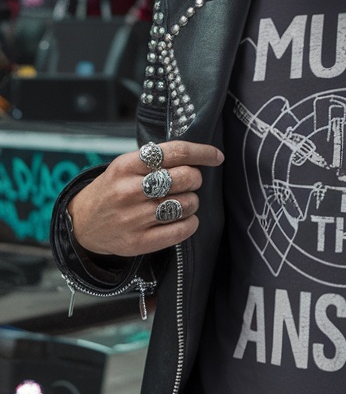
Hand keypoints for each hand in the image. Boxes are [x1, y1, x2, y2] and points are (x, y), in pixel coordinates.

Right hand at [67, 142, 223, 256]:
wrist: (81, 223)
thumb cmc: (112, 190)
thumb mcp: (124, 166)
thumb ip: (156, 160)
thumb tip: (198, 157)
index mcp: (126, 165)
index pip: (175, 152)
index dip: (202, 152)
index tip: (216, 156)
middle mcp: (129, 190)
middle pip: (185, 178)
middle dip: (195, 179)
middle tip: (189, 182)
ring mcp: (133, 217)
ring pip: (186, 204)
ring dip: (193, 202)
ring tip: (183, 202)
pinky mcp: (138, 241)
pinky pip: (181, 230)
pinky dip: (191, 223)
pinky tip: (185, 219)